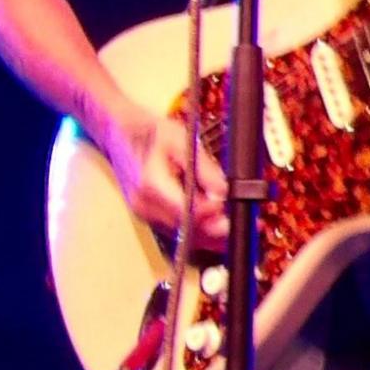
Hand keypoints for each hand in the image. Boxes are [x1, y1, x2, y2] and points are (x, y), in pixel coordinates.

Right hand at [114, 104, 228, 244]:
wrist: (120, 134)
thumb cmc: (151, 133)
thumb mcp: (182, 141)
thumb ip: (205, 169)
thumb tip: (225, 192)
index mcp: (152, 185)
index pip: (188, 213)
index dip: (215, 216)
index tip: (235, 210)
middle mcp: (146, 206)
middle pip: (189, 230)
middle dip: (220, 230)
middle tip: (249, 225)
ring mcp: (146, 215)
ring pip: (185, 236)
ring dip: (213, 234)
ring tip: (239, 224)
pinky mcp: (150, 218)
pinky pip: (178, 231)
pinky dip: (200, 231)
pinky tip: (220, 224)